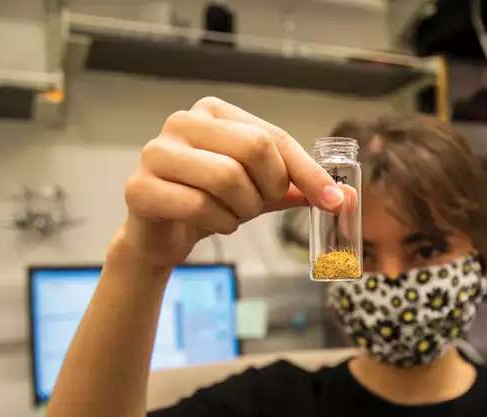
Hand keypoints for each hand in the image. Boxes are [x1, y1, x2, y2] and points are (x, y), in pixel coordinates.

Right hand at [117, 96, 344, 268]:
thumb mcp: (259, 190)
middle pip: (254, 148)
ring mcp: (156, 152)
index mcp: (215, 112)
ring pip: (228, 178)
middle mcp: (183, 122)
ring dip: (243, 209)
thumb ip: (297, 187)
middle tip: (259, 204)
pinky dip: (219, 224)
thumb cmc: (212, 202)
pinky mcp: (140, 188)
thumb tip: (345, 197)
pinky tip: (212, 223)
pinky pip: (200, 207)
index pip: (274, 137)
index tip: (333, 201)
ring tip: (232, 214)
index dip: (308, 172)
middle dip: (268, 188)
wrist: (161, 234)